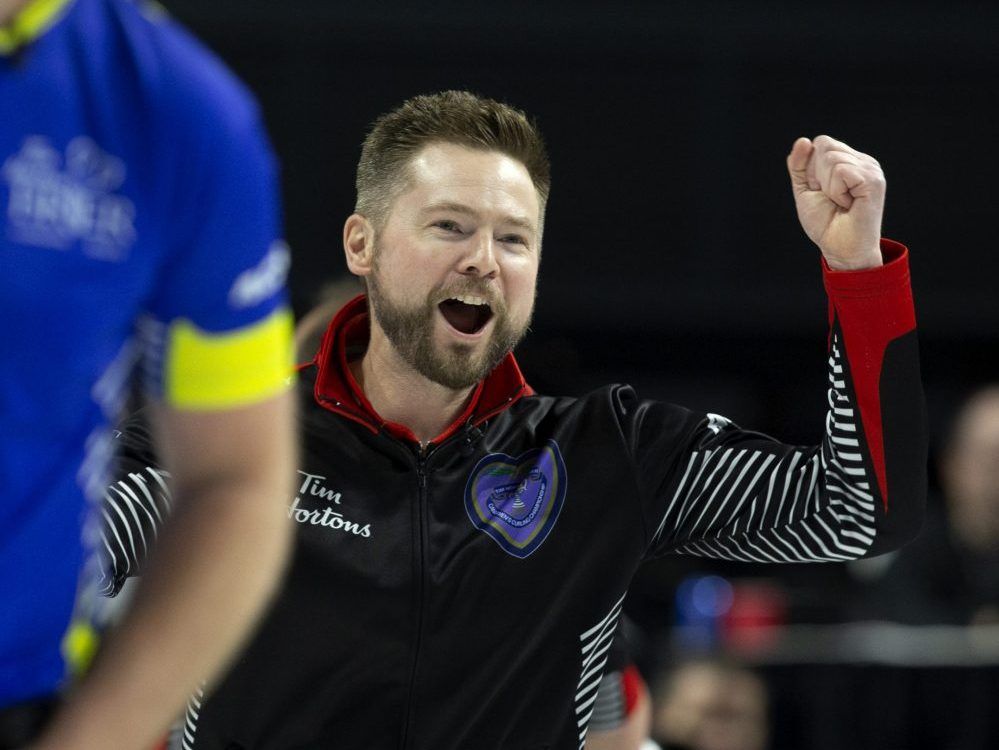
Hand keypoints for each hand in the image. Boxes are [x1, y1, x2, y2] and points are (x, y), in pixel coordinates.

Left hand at [787, 135, 884, 269]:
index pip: (821, 143)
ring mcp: (870, 169)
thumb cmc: (826, 223)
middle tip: (831, 197)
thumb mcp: (805, 190)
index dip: (811, 169)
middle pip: (824, 145)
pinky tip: (847, 203)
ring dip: (827, 186)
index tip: (822, 191)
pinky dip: (835, 191)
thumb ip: (799, 166)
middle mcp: (863, 161)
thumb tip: (802, 141)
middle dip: (817, 176)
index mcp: (849, 161)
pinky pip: (840, 171)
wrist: (840, 249)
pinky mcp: (873, 180)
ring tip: (841, 202)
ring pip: (831, 158)